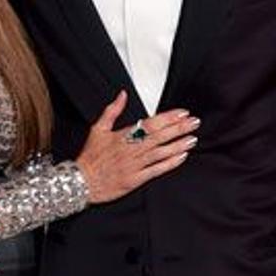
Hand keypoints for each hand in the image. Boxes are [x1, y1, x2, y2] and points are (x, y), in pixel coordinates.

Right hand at [76, 92, 198, 204]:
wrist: (81, 182)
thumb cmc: (90, 156)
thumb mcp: (97, 129)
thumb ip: (112, 111)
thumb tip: (123, 94)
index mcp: (124, 135)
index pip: (151, 123)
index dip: (169, 118)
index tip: (182, 113)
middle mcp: (131, 149)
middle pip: (160, 136)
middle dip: (179, 128)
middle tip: (194, 122)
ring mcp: (135, 165)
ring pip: (161, 152)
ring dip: (178, 145)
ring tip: (192, 139)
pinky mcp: (136, 179)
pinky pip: (157, 170)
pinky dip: (170, 163)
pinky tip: (182, 157)